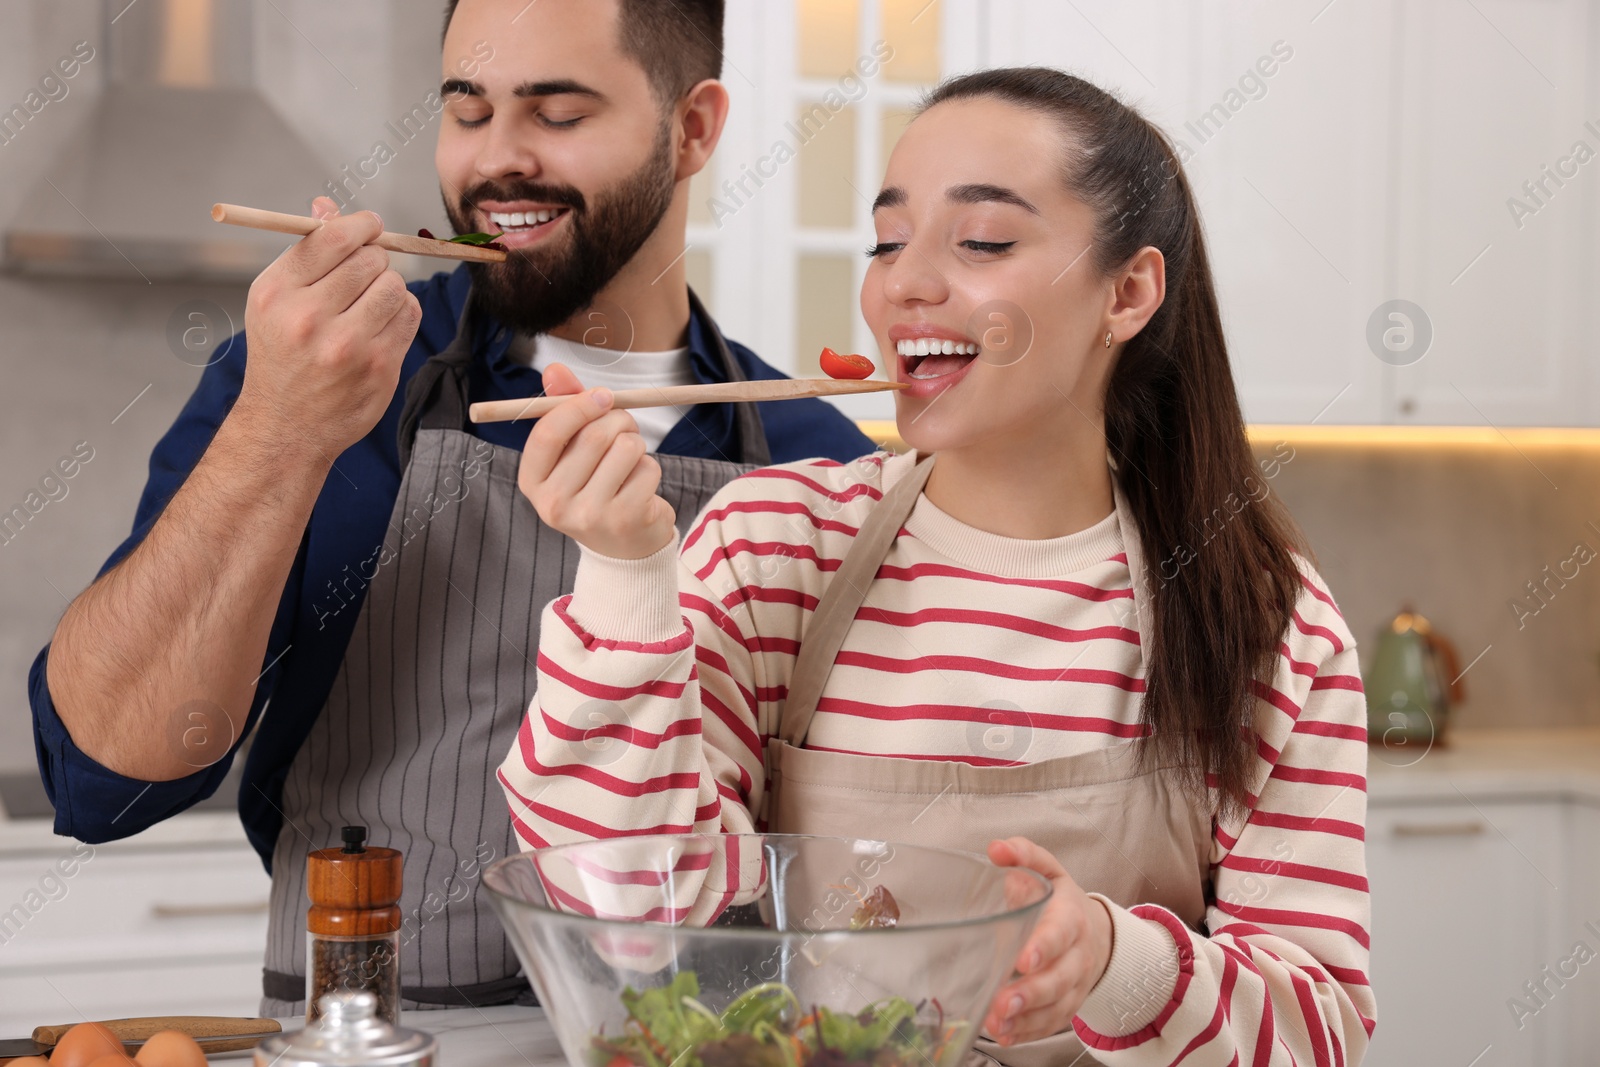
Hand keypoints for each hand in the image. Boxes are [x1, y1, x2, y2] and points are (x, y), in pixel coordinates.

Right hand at [237, 195, 421, 459]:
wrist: (285, 425)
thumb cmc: (281, 354)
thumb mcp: (275, 300)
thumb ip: (305, 252)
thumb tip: (328, 206)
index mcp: (277, 293)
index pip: (333, 238)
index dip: (360, 225)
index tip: (369, 226)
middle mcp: (309, 319)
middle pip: (370, 259)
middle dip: (373, 260)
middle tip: (364, 274)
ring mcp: (347, 347)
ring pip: (395, 285)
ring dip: (389, 288)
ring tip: (369, 304)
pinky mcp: (379, 367)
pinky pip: (410, 315)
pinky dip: (402, 313)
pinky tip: (380, 326)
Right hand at [518, 362, 676, 558]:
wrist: (622, 547)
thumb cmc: (593, 486)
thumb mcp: (571, 451)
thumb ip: (563, 408)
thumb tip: (554, 368)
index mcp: (532, 482)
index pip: (548, 433)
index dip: (578, 406)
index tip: (602, 396)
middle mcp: (554, 503)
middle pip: (594, 436)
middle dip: (618, 419)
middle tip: (624, 426)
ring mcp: (590, 515)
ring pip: (626, 448)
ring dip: (636, 443)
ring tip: (630, 460)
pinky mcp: (625, 519)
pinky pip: (648, 468)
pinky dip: (650, 468)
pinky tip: (639, 486)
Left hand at [983, 836, 1113, 1045]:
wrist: (1099, 934)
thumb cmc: (1063, 902)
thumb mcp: (1049, 870)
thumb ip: (1023, 854)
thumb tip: (996, 849)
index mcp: (1070, 918)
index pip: (1060, 934)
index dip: (1043, 947)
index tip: (1022, 959)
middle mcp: (1077, 956)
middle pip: (1059, 979)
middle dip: (1031, 993)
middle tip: (1003, 1002)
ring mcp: (1074, 985)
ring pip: (1055, 1007)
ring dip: (1026, 1018)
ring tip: (997, 1023)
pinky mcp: (1066, 1006)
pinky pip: (1051, 1024)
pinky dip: (1028, 1032)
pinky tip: (1005, 1034)